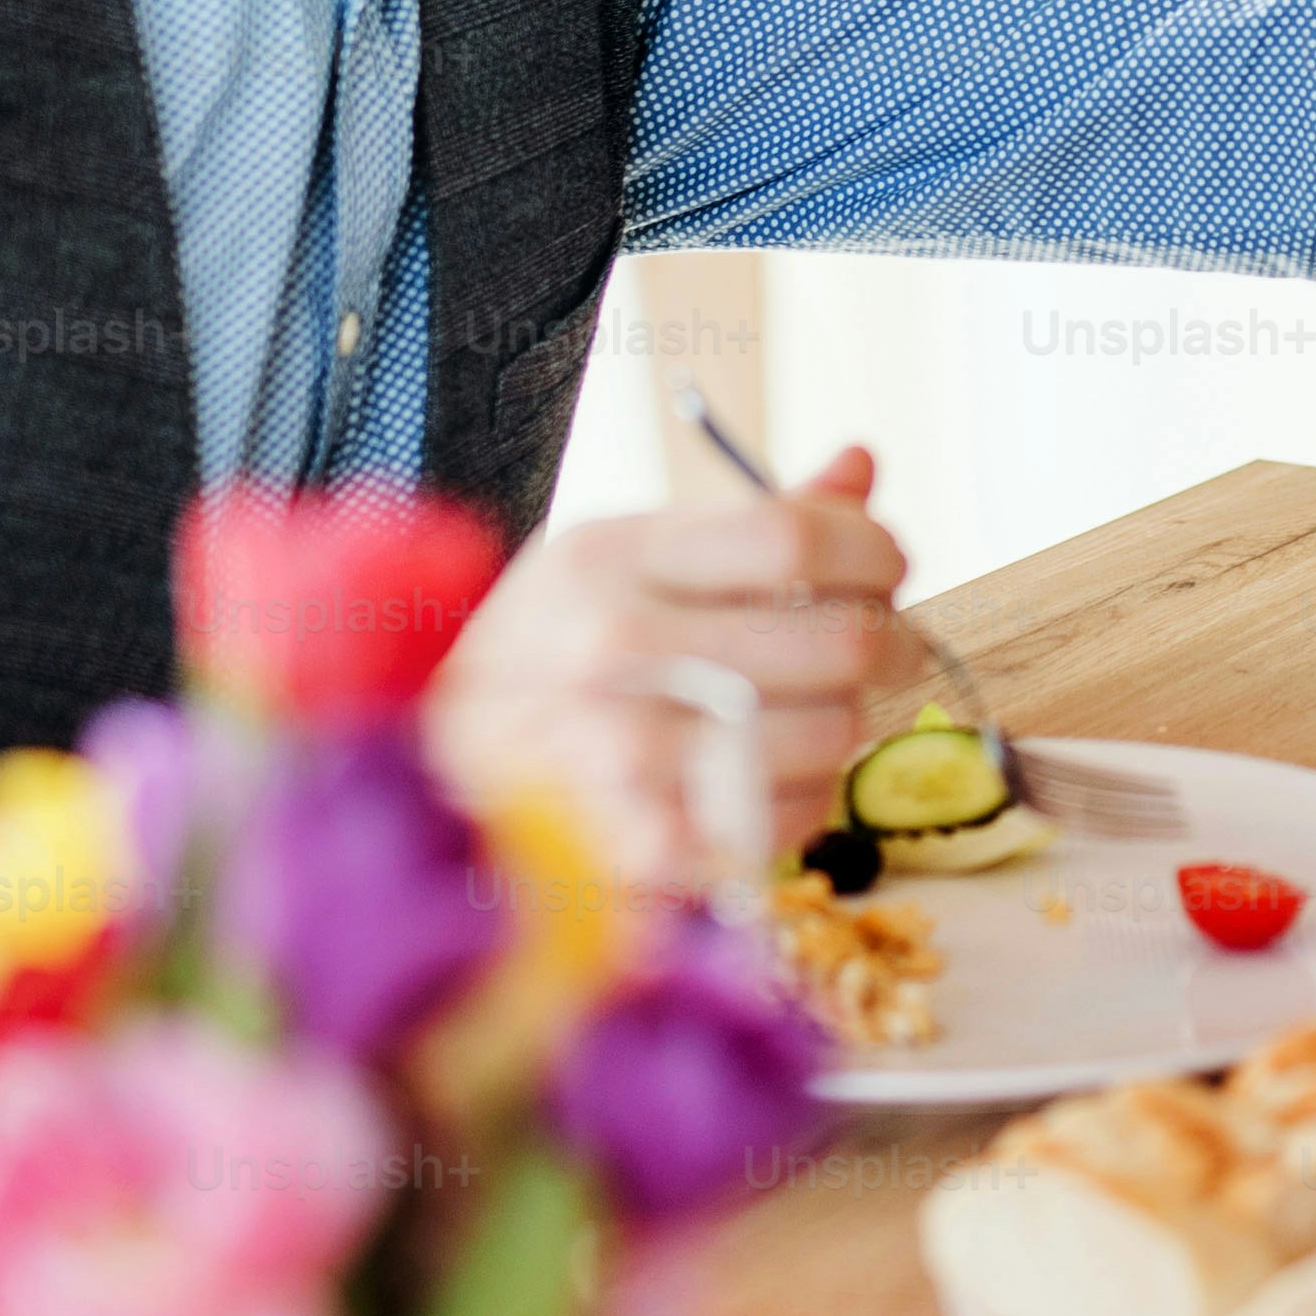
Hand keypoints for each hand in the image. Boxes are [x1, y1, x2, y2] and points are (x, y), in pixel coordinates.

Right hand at [423, 442, 908, 889]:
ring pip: (832, 734)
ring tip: (808, 712)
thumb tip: (862, 466)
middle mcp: (613, 652)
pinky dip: (803, 800)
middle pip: (836, 639)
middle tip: (877, 642)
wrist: (429, 779)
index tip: (886, 563)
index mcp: (610, 559)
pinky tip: (765, 779)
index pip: (793, 535)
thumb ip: (750, 523)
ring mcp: (627, 758)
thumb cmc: (547, 657)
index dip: (872, 547)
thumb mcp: (619, 560)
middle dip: (885, 638)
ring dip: (844, 722)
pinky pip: (794, 818)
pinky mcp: (647, 849)